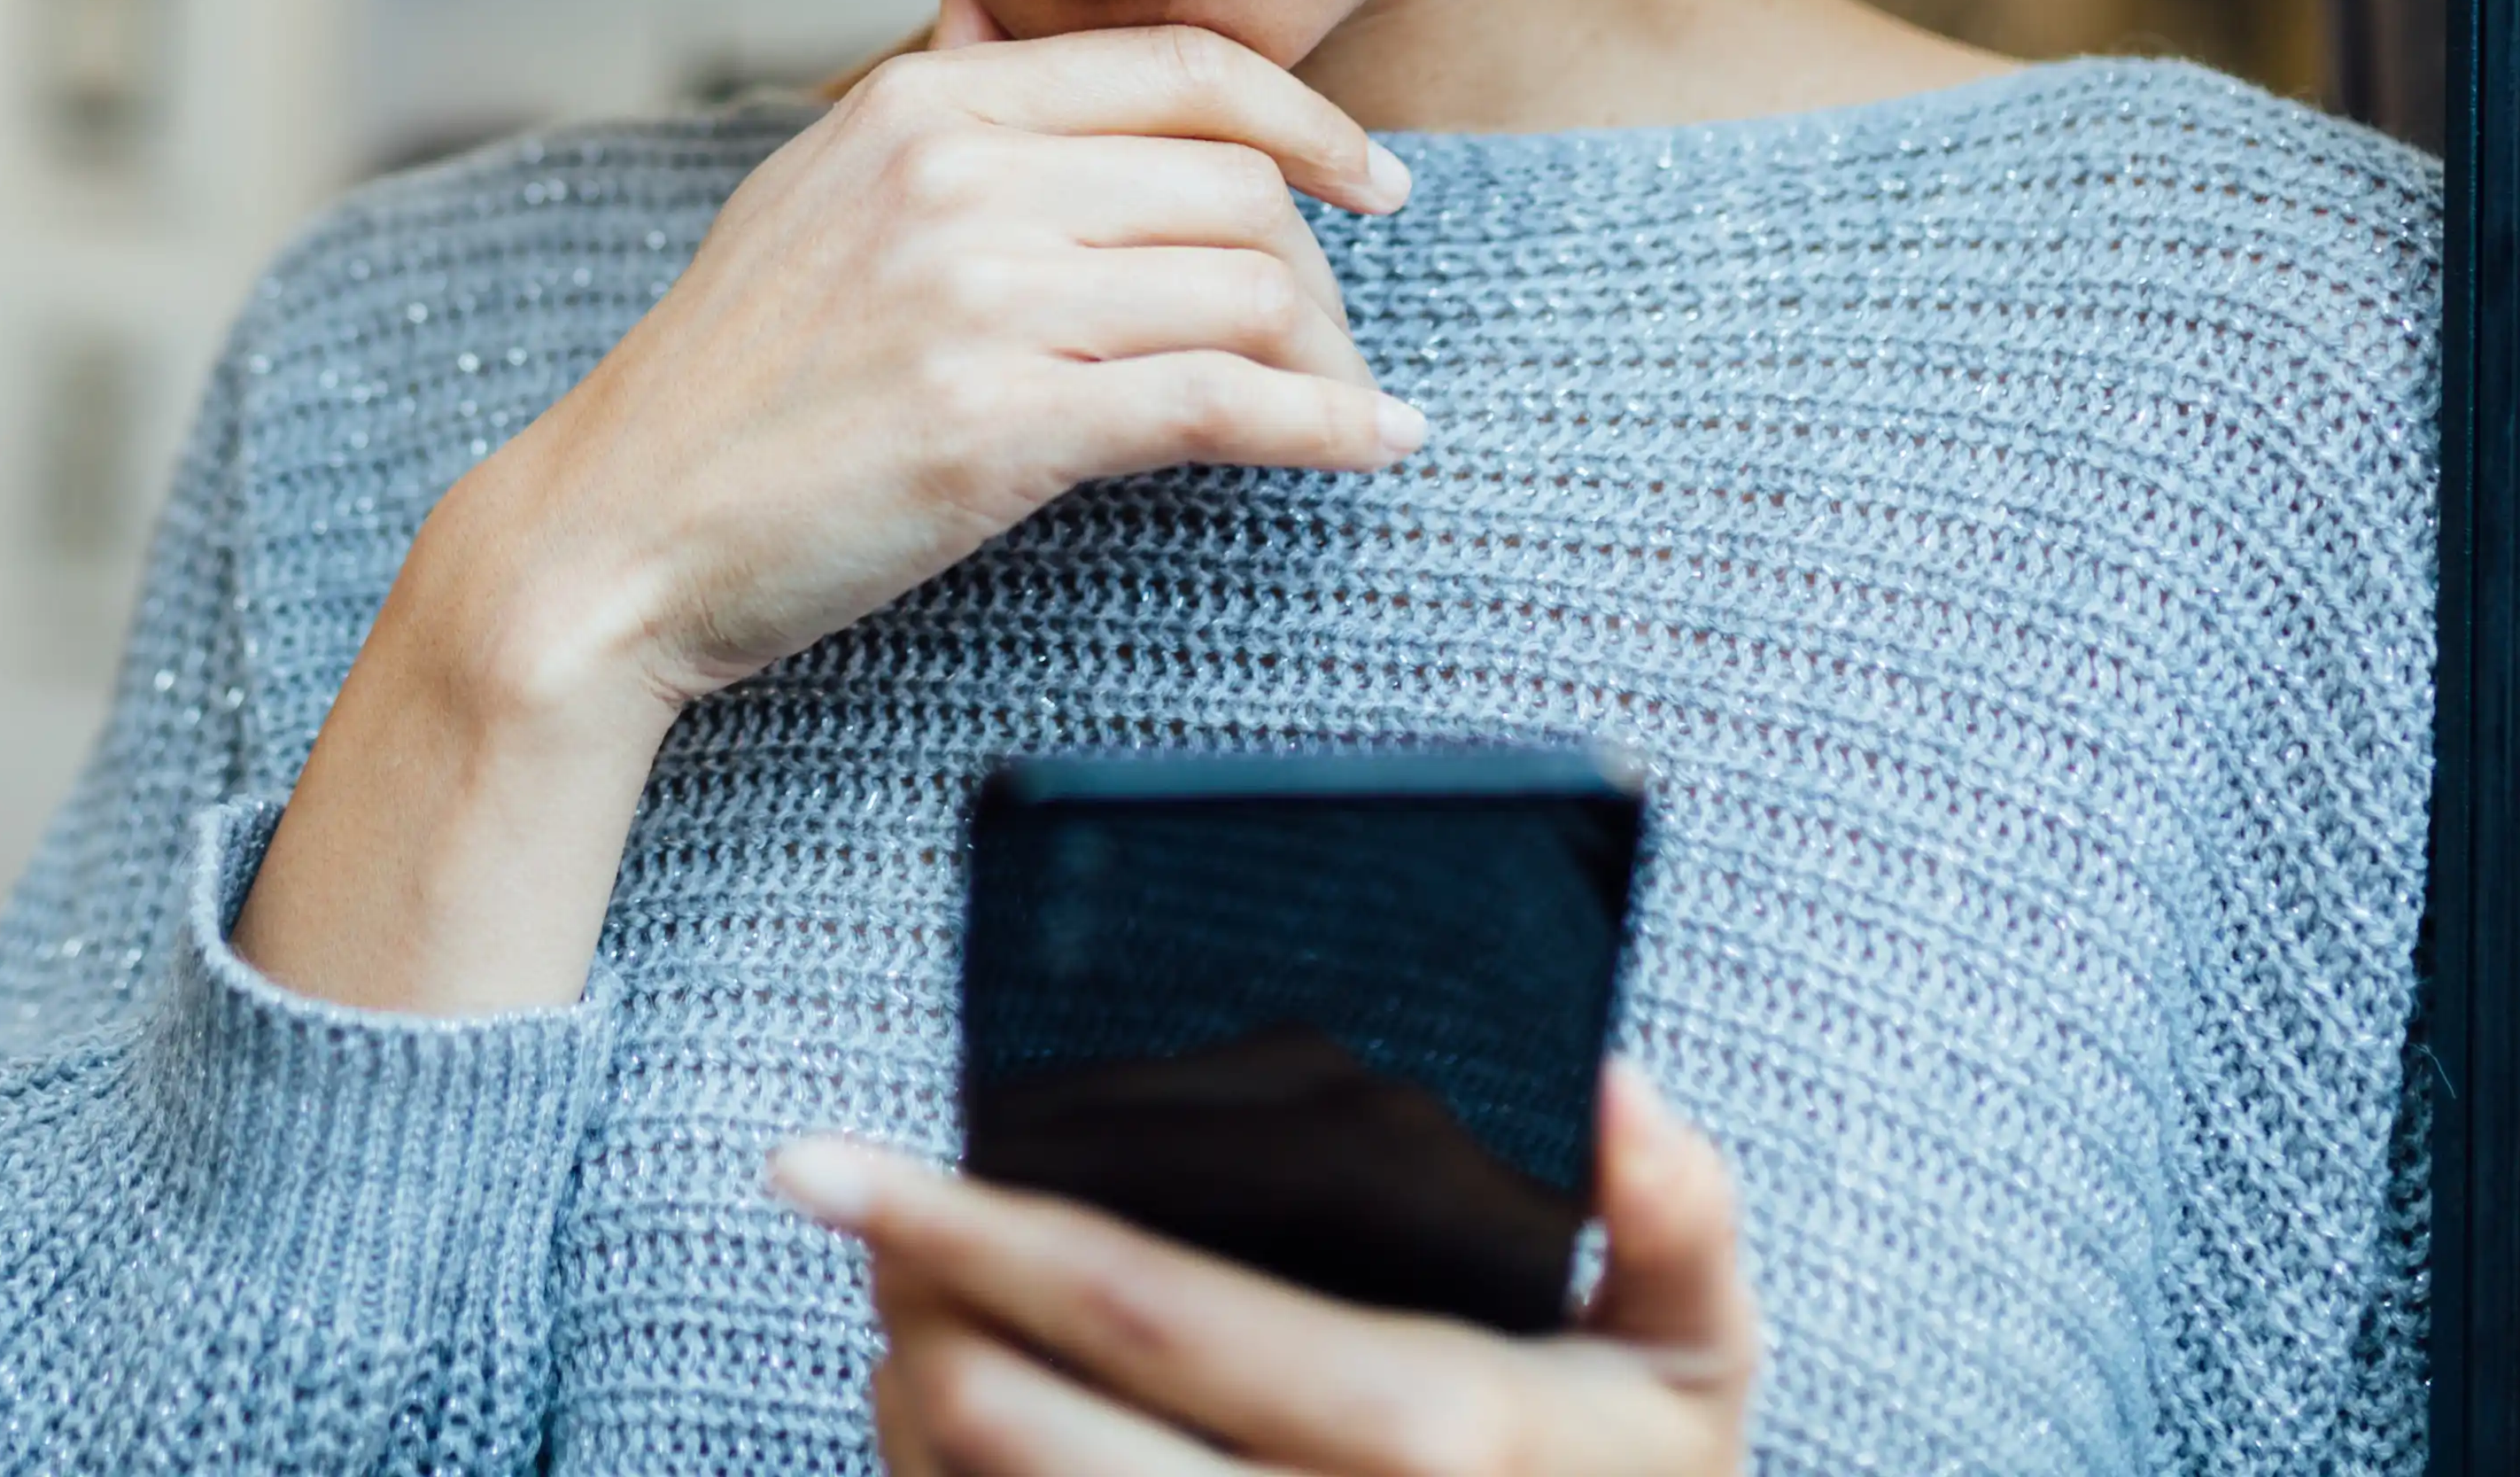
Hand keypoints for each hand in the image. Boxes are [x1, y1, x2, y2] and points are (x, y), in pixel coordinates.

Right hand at [481, 0, 1417, 702]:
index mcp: (924, 101)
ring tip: (1341, 400)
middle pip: (1235, 180)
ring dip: (1329, 355)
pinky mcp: (1000, 426)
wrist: (620, 528)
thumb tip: (989, 1)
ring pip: (1250, 287)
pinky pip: (1228, 403)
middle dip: (1316, 264)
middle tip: (1324, 337)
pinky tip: (1374, 441)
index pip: (1181, 68)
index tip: (1372, 180)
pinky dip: (1330, 424)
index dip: (1309, 119)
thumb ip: (928, 100)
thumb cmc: (730, 382)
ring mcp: (979, 297)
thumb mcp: (812, 189)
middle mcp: (957, 175)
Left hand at [779, 1063, 1760, 1476]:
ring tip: (907, 1308)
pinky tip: (943, 1417)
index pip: (1135, 1306)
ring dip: (906, 1399)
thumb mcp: (1696, 1369)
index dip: (959, 1221)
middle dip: (903, 1302)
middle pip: (1004, 1423)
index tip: (822, 1156)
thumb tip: (1613, 1081)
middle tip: (862, 1209)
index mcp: (1425, 1439)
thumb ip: (1675, 1221)